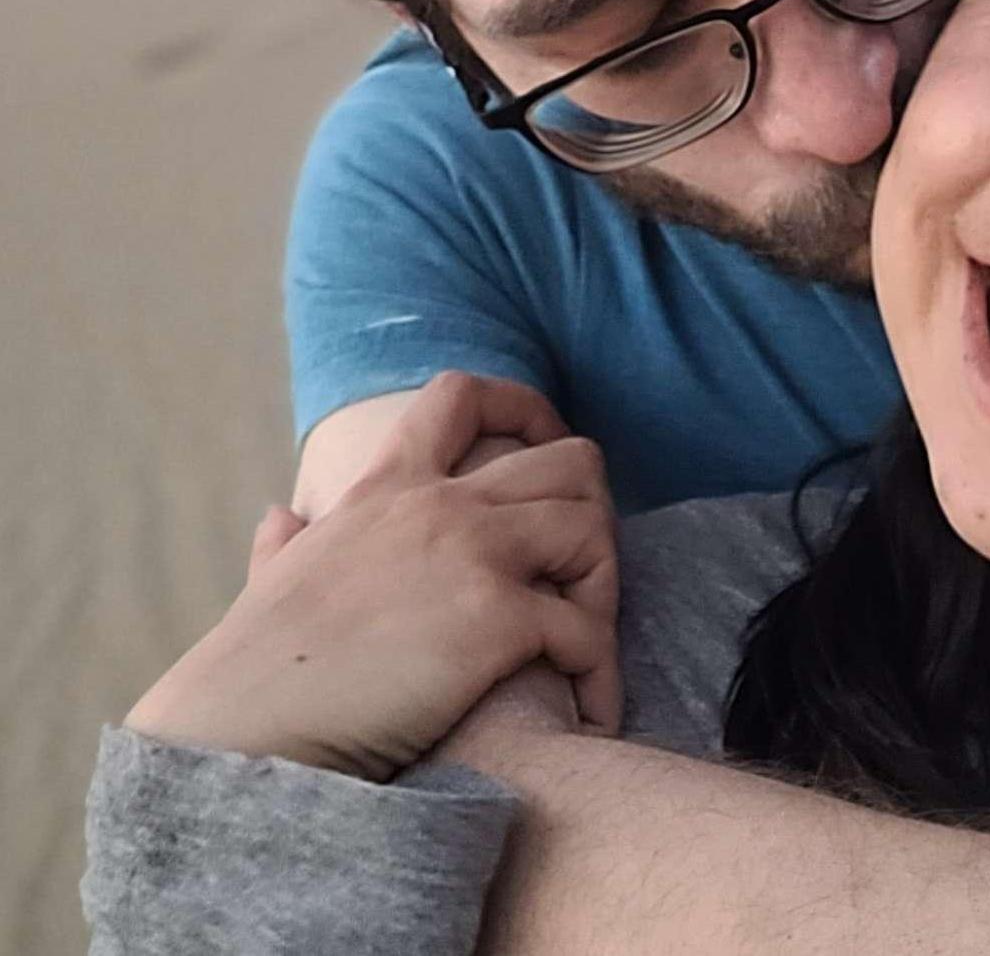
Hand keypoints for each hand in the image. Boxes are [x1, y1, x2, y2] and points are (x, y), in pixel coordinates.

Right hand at [125, 372, 619, 781]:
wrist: (239, 737)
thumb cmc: (251, 674)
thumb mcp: (271, 578)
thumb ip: (289, 542)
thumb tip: (281, 517)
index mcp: (386, 486)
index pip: (463, 396)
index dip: (523, 409)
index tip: (545, 444)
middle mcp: (440, 506)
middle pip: (569, 461)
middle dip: (591, 508)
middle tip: (582, 575)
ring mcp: (473, 557)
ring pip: (592, 530)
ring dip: (604, 586)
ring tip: (589, 645)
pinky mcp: (495, 622)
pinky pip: (586, 630)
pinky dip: (599, 669)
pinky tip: (590, 710)